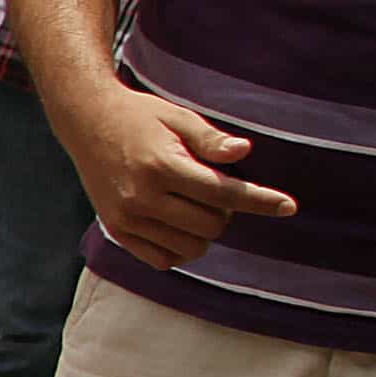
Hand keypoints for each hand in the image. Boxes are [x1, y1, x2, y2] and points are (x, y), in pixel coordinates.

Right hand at [62, 85, 298, 268]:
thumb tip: (244, 152)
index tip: (289, 207)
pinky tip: (177, 222)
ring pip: (192, 248)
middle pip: (212, 225)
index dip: (261, 200)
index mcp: (161, 165)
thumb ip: (211, 139)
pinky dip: (180, 247)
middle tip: (212, 188)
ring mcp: (127, 218)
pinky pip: (164, 259)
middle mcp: (141, 196)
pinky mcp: (117, 230)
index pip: (224, 192)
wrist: (86, 122)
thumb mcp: (177, 117)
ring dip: (204, 232)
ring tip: (193, 204)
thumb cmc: (139, 117)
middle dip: (225, 211)